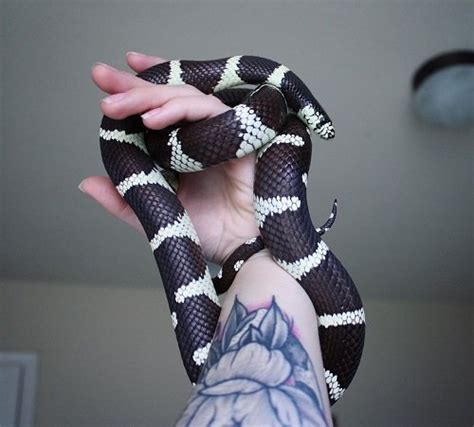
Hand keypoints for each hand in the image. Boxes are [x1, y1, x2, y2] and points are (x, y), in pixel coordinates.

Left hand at [83, 52, 259, 264]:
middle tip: (102, 77)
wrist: (242, 248)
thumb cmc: (208, 233)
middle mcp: (199, 135)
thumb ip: (125, 199)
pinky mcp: (237, 134)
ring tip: (117, 106)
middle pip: (167, 96)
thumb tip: (86, 183)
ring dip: (150, 97)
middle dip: (132, 86)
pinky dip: (180, 110)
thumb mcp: (156, 214)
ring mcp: (218, 132)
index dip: (134, 89)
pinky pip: (209, 111)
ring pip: (185, 97)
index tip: (103, 78)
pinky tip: (152, 119)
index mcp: (180, 149)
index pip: (157, 110)